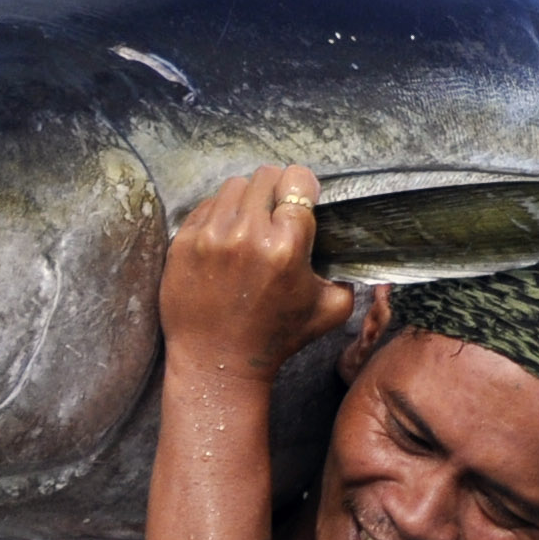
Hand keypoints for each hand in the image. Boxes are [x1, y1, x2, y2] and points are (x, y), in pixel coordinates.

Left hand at [158, 164, 356, 386]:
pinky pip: (207, 205)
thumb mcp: (331, 310)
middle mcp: (248, 234)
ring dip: (246, 199)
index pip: (297, 181)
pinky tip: (226, 239)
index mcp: (287, 246)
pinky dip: (219, 215)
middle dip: (275, 190)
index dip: (303, 187)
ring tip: (250, 224)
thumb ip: (351, 276)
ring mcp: (211, 235)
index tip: (300, 198)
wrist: (218, 363)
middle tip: (275, 212)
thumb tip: (354, 248)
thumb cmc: (276, 338)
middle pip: (265, 176)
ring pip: (234, 185)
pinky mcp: (184, 241)